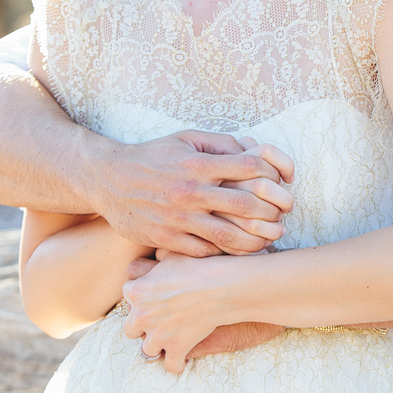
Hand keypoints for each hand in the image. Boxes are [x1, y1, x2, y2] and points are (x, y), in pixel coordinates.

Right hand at [90, 132, 294, 258]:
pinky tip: (238, 251)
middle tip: (283, 217)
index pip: (249, 167)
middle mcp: (190, 191)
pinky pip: (204, 251)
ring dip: (255, 240)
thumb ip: (221, 144)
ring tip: (268, 240)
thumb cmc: (153, 156)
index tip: (284, 184)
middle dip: (272, 212)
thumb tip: (254, 152)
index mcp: (198, 163)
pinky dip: (225, 253)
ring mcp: (178, 218)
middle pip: (245, 205)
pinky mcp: (166, 239)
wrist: (108, 178)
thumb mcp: (185, 138)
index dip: (274, 176)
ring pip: (228, 235)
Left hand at [126, 256, 283, 361]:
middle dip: (142, 327)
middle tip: (157, 321)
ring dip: (157, 346)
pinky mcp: (176, 348)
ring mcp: (158, 335)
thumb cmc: (199, 265)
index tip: (152, 297)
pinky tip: (182, 358)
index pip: (127, 296)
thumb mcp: (173, 254)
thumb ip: (157, 257)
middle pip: (130, 329)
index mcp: (136, 291)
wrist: (221, 285)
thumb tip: (156, 254)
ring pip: (147, 350)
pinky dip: (176, 364)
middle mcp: (141, 315)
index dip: (140, 297)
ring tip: (168, 340)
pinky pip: (170, 365)